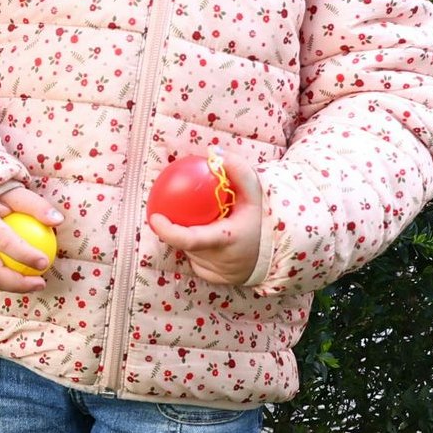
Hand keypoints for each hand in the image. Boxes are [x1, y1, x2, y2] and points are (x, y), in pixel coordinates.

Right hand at [0, 185, 66, 294]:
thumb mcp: (10, 193)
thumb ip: (34, 205)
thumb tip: (58, 220)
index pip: (3, 241)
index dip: (24, 254)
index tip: (45, 261)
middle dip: (17, 282)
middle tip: (41, 283)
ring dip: (11, 286)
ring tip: (34, 285)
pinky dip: (1, 282)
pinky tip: (20, 281)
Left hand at [146, 155, 264, 286]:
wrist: (277, 251)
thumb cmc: (261, 219)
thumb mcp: (255, 193)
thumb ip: (237, 169)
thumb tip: (213, 152)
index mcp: (227, 240)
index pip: (190, 239)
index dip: (168, 231)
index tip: (155, 217)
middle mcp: (220, 260)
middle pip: (188, 243)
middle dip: (180, 228)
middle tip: (178, 212)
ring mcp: (216, 273)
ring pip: (190, 253)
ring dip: (190, 239)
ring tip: (203, 224)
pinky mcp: (214, 280)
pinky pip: (197, 262)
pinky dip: (198, 251)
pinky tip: (207, 239)